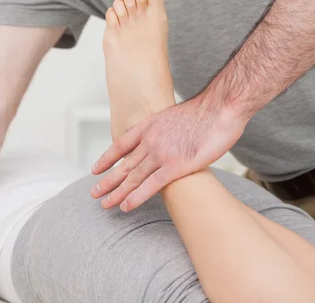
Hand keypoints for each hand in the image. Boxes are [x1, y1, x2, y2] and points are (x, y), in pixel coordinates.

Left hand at [91, 94, 248, 211]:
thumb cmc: (205, 113)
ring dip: (117, 192)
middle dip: (107, 181)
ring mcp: (161, 153)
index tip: (95, 169)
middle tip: (94, 193)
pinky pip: (151, 185)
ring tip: (104, 204)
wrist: (220, 108)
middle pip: (123, 165)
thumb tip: (162, 141)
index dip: (106, 158)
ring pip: (133, 177)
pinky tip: (125, 206)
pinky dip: (136, 197)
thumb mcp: (174, 117)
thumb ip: (163, 131)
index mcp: (148, 126)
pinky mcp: (176, 166)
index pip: (120, 145)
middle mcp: (150, 141)